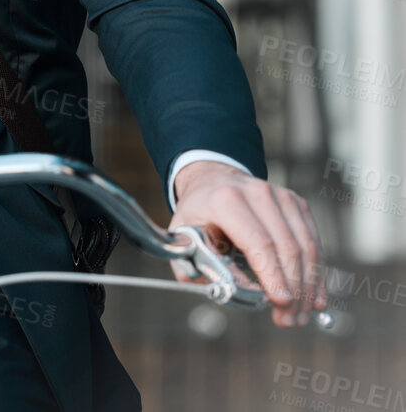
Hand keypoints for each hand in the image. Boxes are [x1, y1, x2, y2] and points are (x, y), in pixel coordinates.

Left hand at [168, 159, 325, 326]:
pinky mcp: (298, 204)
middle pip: (286, 247)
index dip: (272, 274)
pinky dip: (316, 273)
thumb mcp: (186, 239)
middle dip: (292, 289)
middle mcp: (257, 193)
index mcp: (225, 200)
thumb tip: (235, 293)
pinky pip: (313, 243)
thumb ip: (203, 268)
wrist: (214, 180)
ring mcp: (282, 197)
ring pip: (306, 247)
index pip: (257, 242)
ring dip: (307, 287)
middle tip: (288, 320)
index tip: (280, 303)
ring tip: (299, 316)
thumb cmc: (198, 216)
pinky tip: (314, 298)